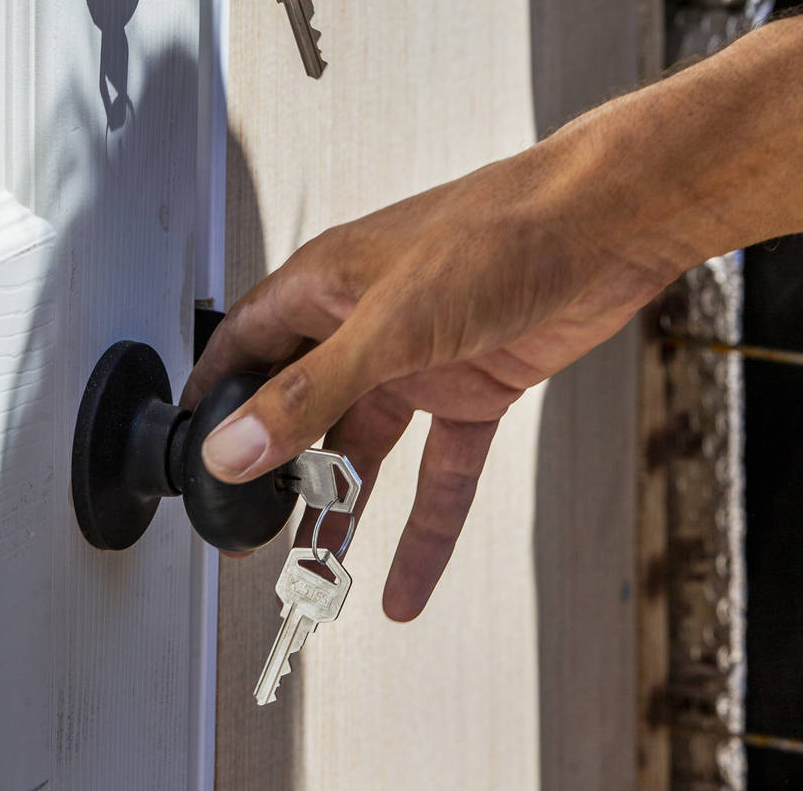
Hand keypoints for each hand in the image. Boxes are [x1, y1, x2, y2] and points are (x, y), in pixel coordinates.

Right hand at [184, 107, 680, 619]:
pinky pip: (440, 468)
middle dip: (278, 471)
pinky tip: (410, 576)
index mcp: (327, 285)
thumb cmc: (500, 233)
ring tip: (318, 572)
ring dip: (344, 508)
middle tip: (252, 531)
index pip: (246, 347)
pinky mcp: (475, 385)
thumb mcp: (391, 325)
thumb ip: (311, 392)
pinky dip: (426, 524)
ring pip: (368, 445)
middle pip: (305, 407)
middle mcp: (367, 321)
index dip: (215, 400)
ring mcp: (422, 357)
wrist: (609, 227)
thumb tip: (234, 446)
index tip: (193, 456)